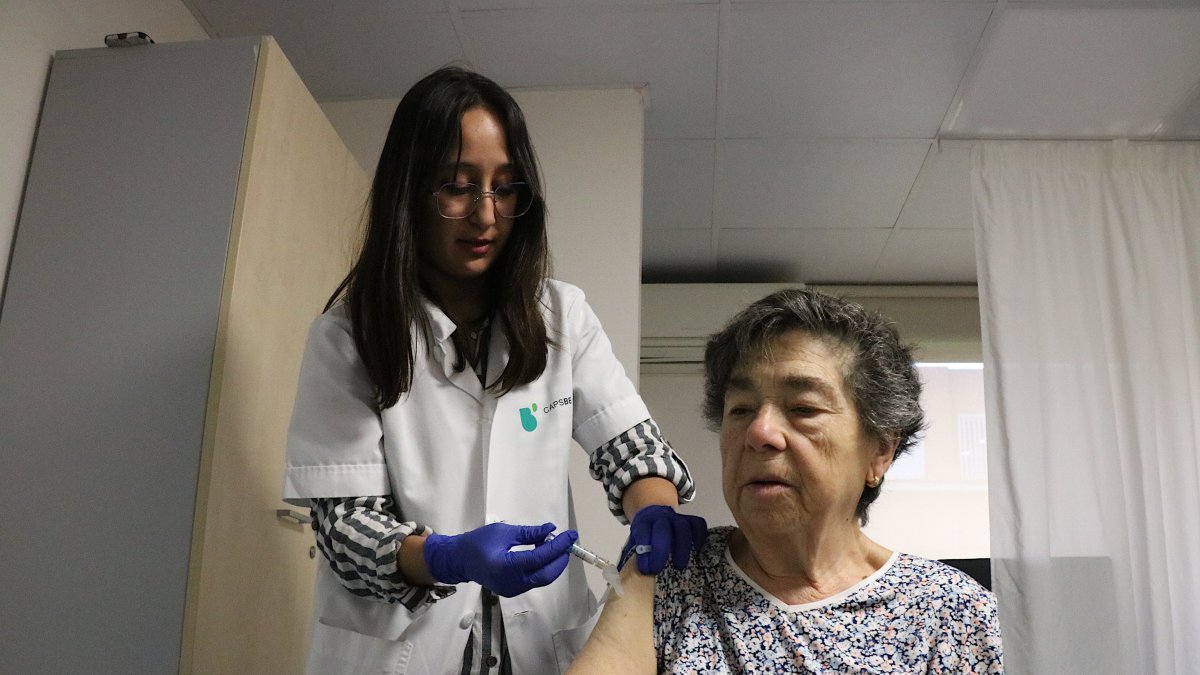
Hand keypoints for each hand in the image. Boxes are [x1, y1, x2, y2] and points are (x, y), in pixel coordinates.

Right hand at [423, 522, 577, 596]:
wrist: (460, 560)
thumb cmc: (478, 542)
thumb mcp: (504, 532)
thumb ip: (529, 533)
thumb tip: (551, 529)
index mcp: (506, 566)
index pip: (539, 558)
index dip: (557, 546)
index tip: (571, 535)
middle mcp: (511, 582)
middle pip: (546, 574)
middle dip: (560, 559)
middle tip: (567, 542)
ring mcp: (512, 590)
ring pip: (542, 579)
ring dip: (553, 563)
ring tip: (555, 545)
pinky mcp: (513, 591)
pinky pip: (534, 581)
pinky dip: (543, 568)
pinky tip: (544, 555)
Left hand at [619, 505, 706, 573]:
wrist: (655, 514)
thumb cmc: (645, 537)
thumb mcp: (635, 542)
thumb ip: (631, 557)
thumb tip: (622, 582)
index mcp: (644, 524)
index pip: (643, 533)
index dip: (645, 550)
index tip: (646, 569)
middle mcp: (661, 518)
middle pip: (662, 529)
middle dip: (661, 550)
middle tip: (660, 569)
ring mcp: (677, 518)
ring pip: (683, 527)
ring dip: (682, 546)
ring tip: (680, 565)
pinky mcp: (691, 520)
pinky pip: (698, 524)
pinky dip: (699, 536)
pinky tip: (697, 550)